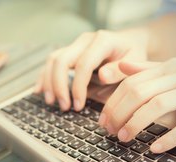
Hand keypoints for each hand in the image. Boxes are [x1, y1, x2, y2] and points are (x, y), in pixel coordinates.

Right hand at [34, 28, 148, 110]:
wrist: (130, 44)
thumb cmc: (133, 56)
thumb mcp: (135, 63)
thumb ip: (120, 71)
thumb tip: (103, 76)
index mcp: (102, 41)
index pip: (83, 64)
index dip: (77, 86)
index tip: (78, 105)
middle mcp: (85, 40)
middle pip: (61, 60)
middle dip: (59, 86)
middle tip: (64, 107)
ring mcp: (75, 45)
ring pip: (53, 60)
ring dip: (49, 83)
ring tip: (52, 102)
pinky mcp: (69, 52)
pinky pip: (51, 63)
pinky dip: (44, 77)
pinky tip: (39, 91)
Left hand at [100, 58, 175, 152]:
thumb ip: (148, 68)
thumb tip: (122, 66)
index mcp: (169, 68)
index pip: (131, 83)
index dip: (113, 103)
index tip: (103, 120)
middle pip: (140, 93)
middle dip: (119, 113)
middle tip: (109, 131)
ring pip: (159, 106)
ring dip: (136, 123)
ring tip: (124, 138)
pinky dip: (171, 137)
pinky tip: (155, 148)